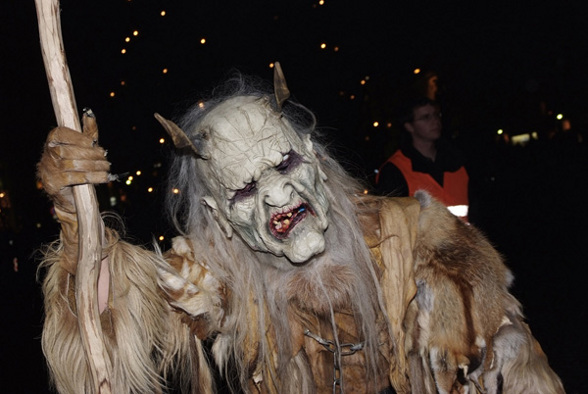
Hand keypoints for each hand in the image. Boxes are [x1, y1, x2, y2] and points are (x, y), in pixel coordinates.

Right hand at [37, 112, 110, 272]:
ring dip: (94, 166)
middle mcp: (46, 155)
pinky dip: (91, 177)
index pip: (61, 133)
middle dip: (91, 154)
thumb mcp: (85, 148)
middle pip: (69, 150)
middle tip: (106, 158)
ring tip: (107, 168)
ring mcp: (47, 170)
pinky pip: (73, 178)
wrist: (73, 198)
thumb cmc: (80, 168)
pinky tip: (103, 178)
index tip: (94, 143)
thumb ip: (88, 132)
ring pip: (73, 164)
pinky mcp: (52, 185)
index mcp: (52, 141)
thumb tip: (89, 113)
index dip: (78, 137)